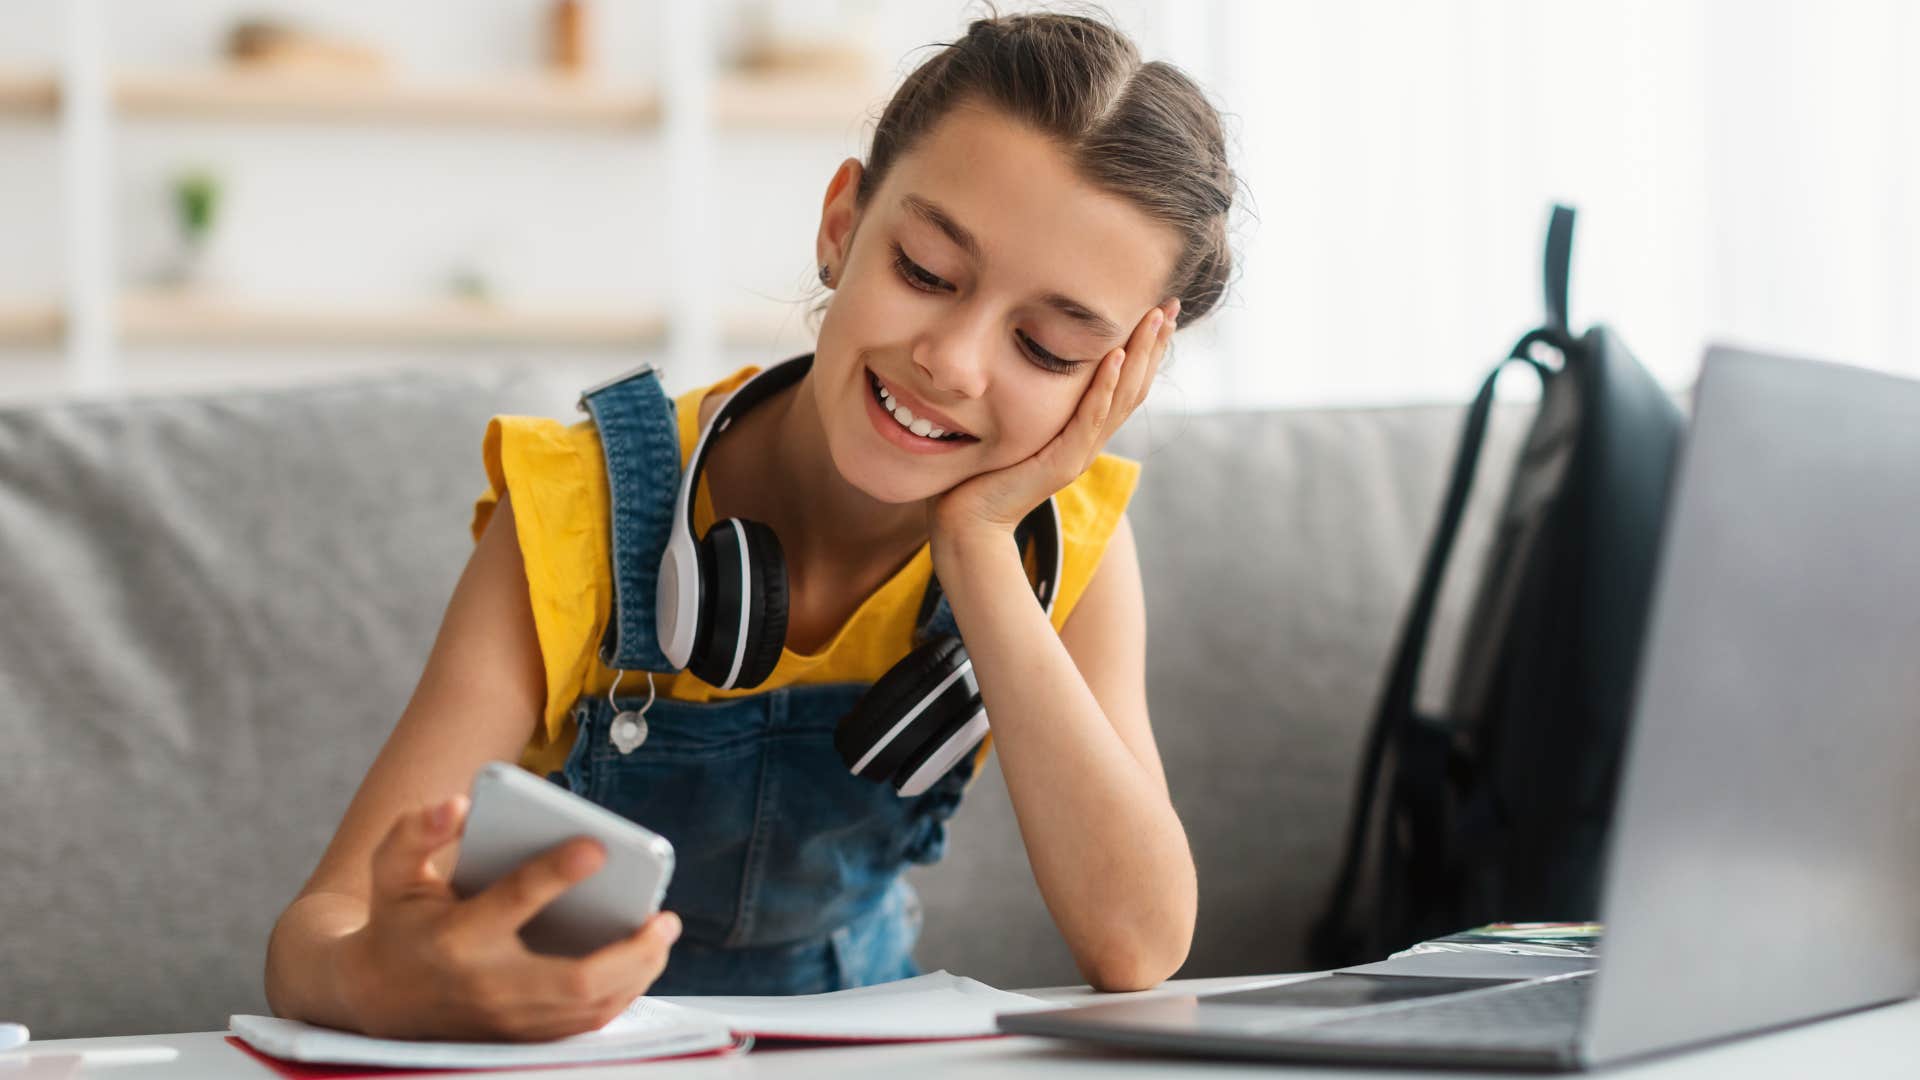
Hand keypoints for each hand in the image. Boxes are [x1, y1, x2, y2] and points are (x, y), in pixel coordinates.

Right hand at [335, 795, 681, 1041]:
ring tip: (663, 933)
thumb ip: (416, 831)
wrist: (376, 999)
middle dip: (630, 951)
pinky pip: (583, 1025)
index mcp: (457, 936)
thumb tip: (459, 804)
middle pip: (573, 979)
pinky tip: (643, 962)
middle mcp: (487, 984)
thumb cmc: (398, 920)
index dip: (555, 873)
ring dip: (637, 973)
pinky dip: (621, 995)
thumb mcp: (392, 870)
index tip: (598, 847)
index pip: (513, 902)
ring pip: (588, 1008)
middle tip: (665, 916)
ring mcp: (508, 1020)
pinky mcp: (521, 1038)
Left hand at [931, 298, 1177, 542]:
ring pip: (1122, 397)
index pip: (1126, 383)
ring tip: (1154, 319)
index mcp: (1084, 431)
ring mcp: (1080, 453)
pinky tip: (1116, 356)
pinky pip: (1090, 418)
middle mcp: (1090, 441)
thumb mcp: (1018, 426)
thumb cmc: (984, 473)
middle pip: (1135, 386)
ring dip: (1140, 355)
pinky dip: (1105, 385)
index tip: (1159, 310)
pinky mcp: (1063, 463)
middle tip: (1171, 304)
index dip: (1146, 348)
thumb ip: (1034, 401)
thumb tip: (1023, 357)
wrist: (970, 523)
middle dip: (1154, 344)